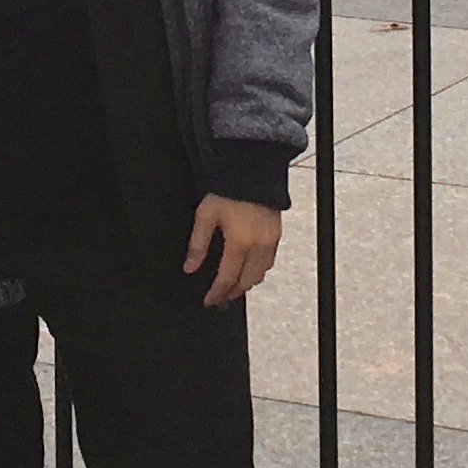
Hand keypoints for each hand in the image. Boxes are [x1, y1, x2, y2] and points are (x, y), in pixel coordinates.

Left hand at [184, 194, 283, 308]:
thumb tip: (190, 266)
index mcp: (239, 243)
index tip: (209, 300)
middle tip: (220, 297)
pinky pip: (270, 260)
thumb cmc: (229, 188)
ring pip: (262, 273)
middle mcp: (258, 245)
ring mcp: (271, 240)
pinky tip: (249, 266)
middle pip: (247, 282)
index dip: (216, 293)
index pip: (227, 279)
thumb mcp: (205, 215)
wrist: (252, 168)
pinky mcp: (277, 232)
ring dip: (247, 282)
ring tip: (234, 284)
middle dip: (232, 292)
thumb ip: (197, 244)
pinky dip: (259, 269)